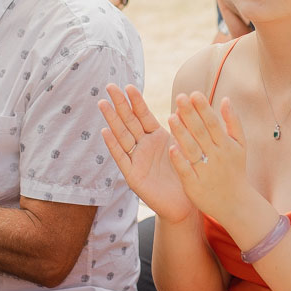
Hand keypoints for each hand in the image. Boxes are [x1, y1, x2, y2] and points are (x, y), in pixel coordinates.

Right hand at [98, 83, 194, 223]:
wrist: (186, 204)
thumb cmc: (187, 173)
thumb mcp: (186, 146)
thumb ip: (182, 127)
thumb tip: (184, 102)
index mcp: (156, 137)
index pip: (144, 115)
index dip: (136, 101)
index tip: (129, 86)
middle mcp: (144, 146)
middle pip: (129, 121)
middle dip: (120, 104)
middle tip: (109, 86)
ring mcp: (137, 160)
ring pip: (122, 136)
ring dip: (112, 120)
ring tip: (103, 103)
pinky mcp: (133, 176)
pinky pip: (122, 158)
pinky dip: (113, 145)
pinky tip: (105, 132)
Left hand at [165, 92, 260, 230]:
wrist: (235, 204)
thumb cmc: (234, 170)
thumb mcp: (240, 146)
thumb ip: (233, 122)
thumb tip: (226, 99)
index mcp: (226, 145)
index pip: (213, 123)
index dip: (203, 108)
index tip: (193, 93)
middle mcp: (217, 156)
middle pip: (201, 133)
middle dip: (191, 114)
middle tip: (180, 97)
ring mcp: (206, 171)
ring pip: (193, 150)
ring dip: (182, 133)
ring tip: (171, 117)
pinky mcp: (195, 186)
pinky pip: (186, 171)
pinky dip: (180, 161)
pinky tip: (171, 148)